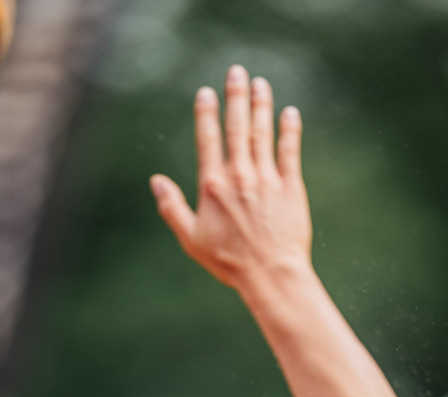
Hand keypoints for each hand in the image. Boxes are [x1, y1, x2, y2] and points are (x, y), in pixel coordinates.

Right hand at [150, 65, 312, 292]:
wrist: (270, 273)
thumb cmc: (229, 262)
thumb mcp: (191, 239)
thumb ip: (172, 208)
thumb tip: (156, 181)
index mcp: (213, 186)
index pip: (208, 140)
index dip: (206, 113)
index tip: (206, 93)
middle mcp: (239, 176)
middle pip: (237, 127)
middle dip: (236, 96)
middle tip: (236, 72)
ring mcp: (267, 179)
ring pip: (262, 133)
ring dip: (261, 105)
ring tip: (261, 84)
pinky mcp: (290, 187)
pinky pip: (290, 151)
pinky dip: (289, 130)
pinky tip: (289, 113)